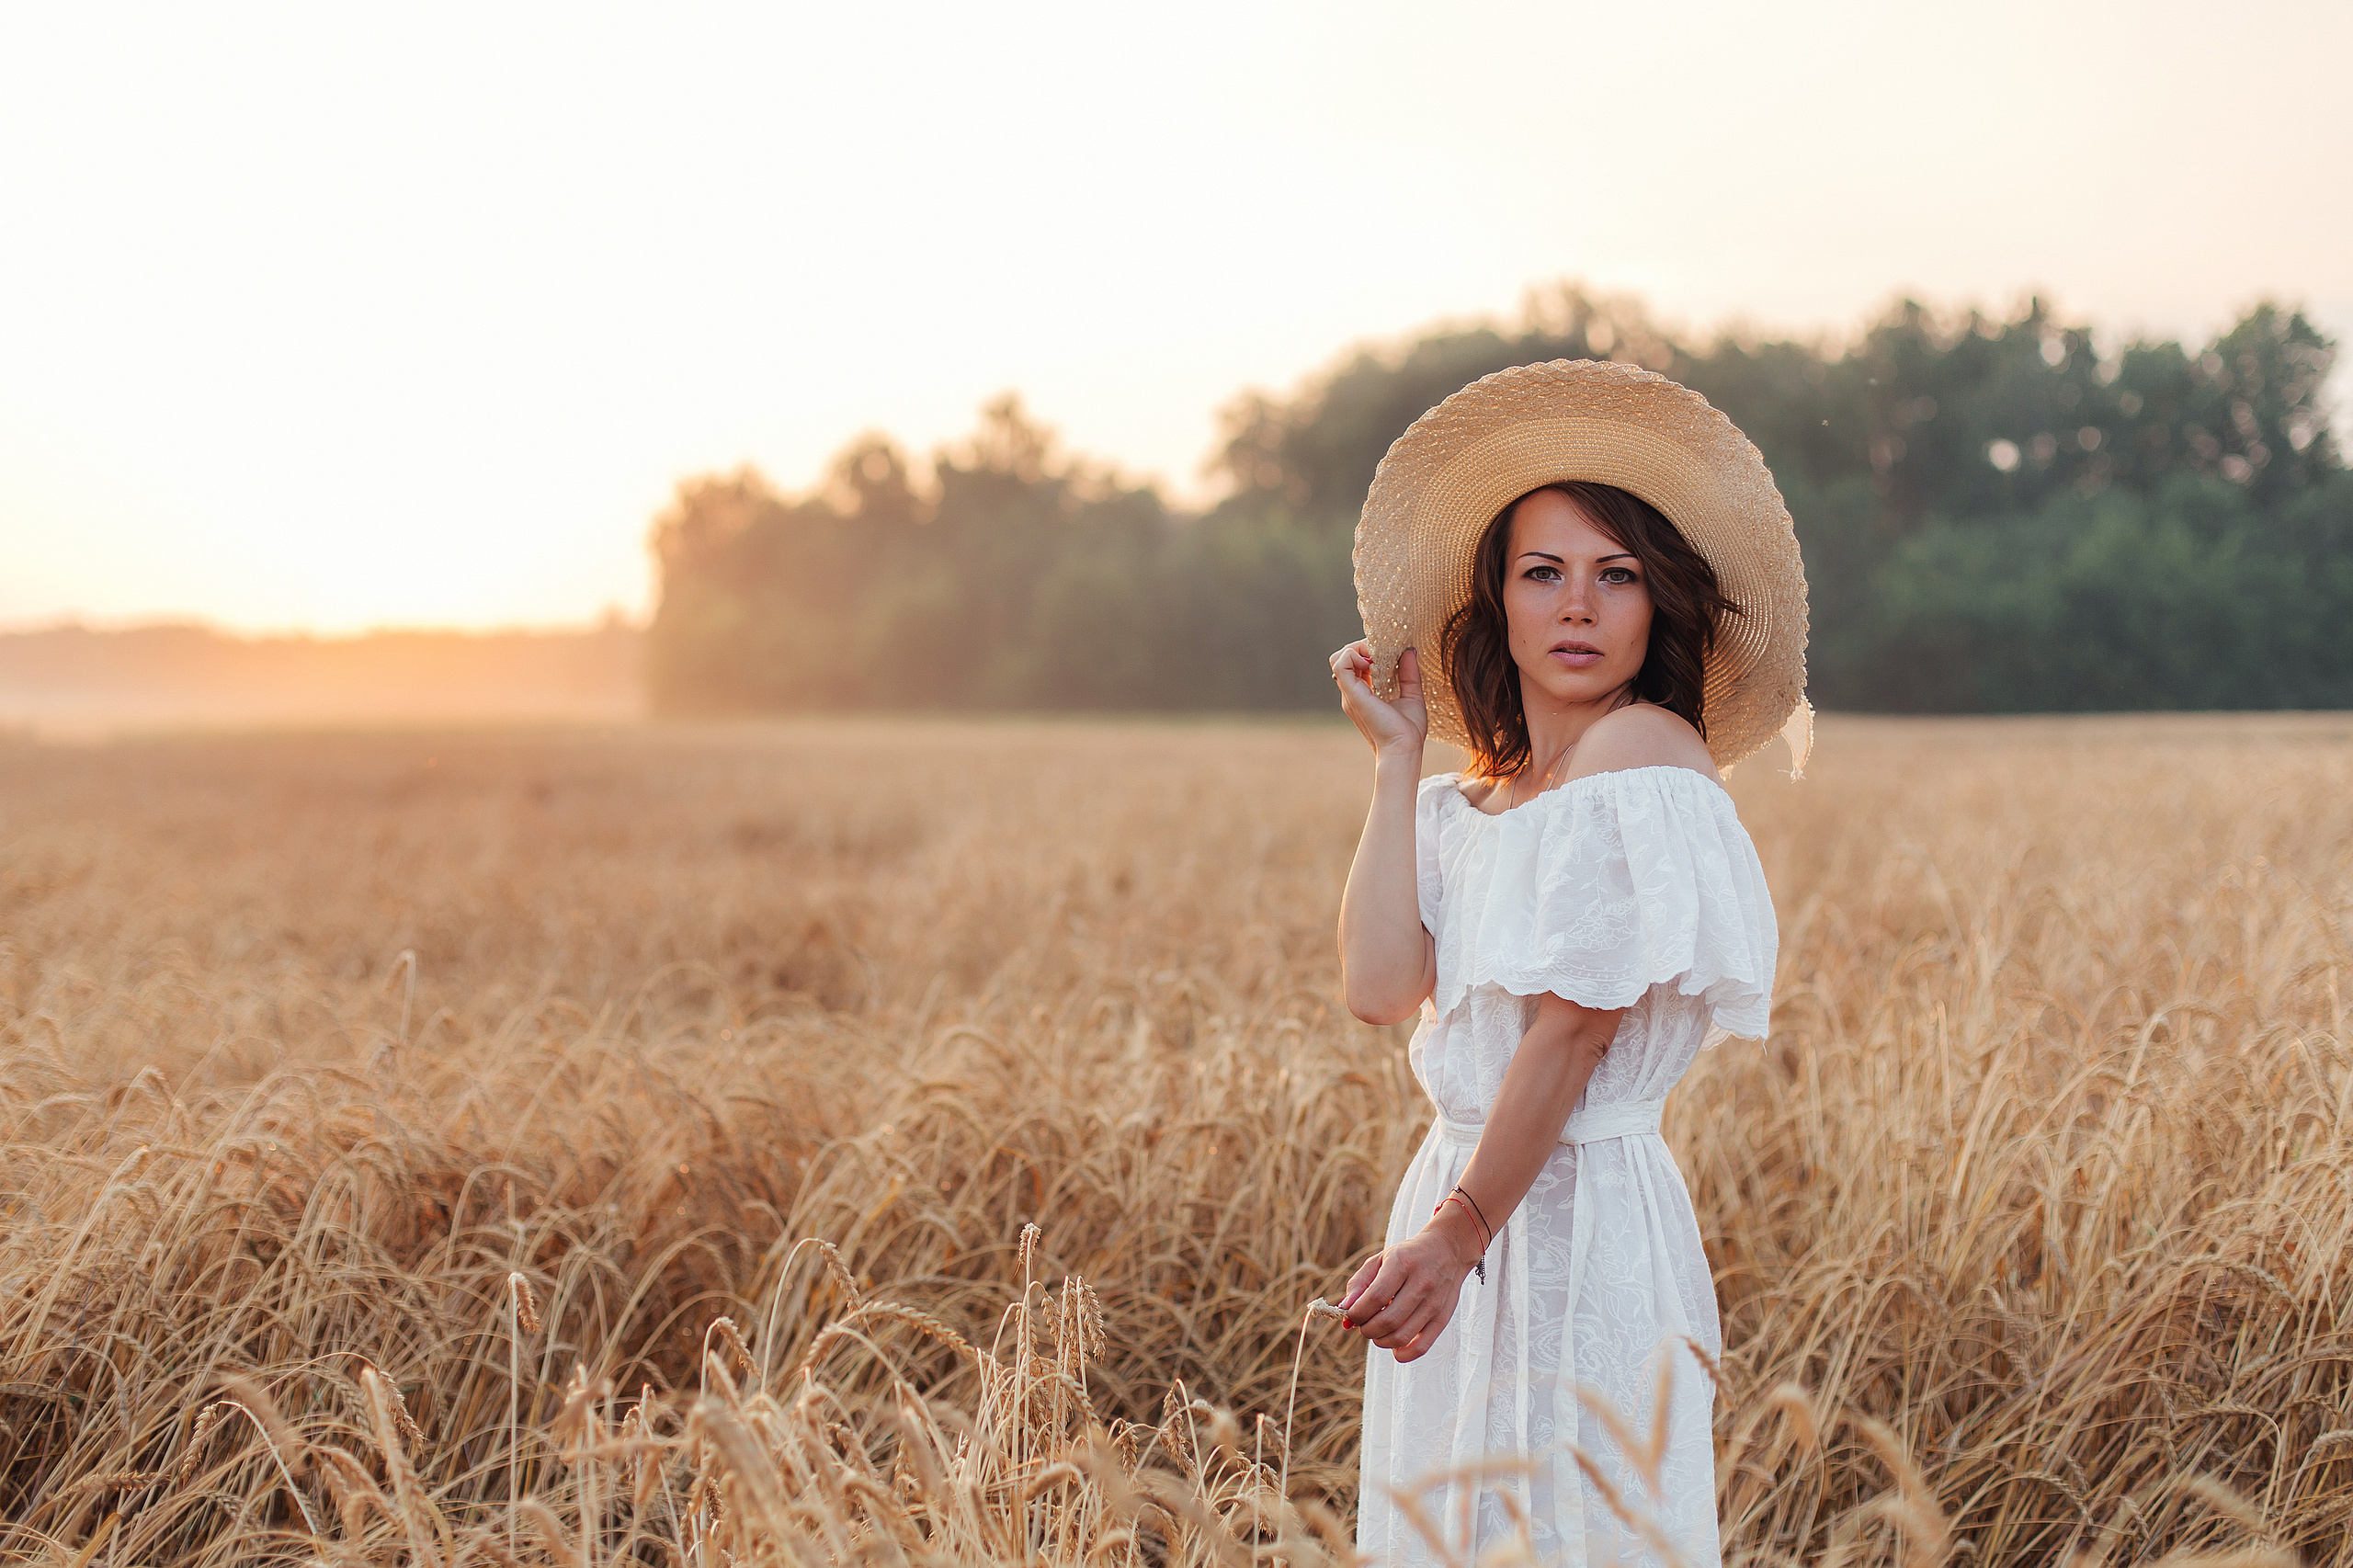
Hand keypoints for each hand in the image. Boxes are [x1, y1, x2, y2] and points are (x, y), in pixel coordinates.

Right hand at [1330, 642, 1427, 758]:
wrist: (1404, 749)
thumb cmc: (1408, 731)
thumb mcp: (1412, 694)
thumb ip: (1409, 672)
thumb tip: (1409, 650)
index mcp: (1364, 693)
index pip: (1356, 663)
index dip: (1370, 651)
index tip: (1390, 652)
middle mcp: (1353, 692)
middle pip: (1345, 656)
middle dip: (1363, 646)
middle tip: (1384, 651)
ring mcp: (1350, 693)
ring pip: (1339, 657)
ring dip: (1358, 648)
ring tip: (1376, 656)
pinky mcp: (1352, 694)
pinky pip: (1341, 664)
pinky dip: (1354, 655)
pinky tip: (1372, 663)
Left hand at [1336, 1208, 1479, 1362]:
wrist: (1448, 1250)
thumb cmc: (1407, 1256)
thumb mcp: (1380, 1260)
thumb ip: (1359, 1284)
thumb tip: (1344, 1310)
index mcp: (1402, 1264)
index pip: (1374, 1298)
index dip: (1357, 1313)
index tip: (1351, 1315)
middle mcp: (1421, 1284)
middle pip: (1387, 1321)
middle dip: (1366, 1329)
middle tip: (1364, 1324)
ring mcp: (1434, 1303)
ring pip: (1401, 1337)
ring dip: (1380, 1341)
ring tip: (1378, 1330)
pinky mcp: (1443, 1318)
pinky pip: (1421, 1347)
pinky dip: (1402, 1353)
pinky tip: (1394, 1343)